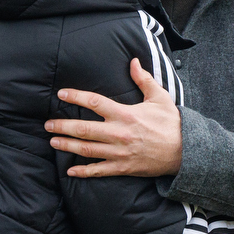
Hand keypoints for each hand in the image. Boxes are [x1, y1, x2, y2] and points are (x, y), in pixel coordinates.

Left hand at [47, 58, 182, 177]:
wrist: (186, 152)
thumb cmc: (172, 124)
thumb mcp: (160, 98)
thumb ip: (143, 79)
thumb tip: (133, 61)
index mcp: (126, 114)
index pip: (94, 102)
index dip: (75, 97)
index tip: (61, 94)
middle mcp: (119, 133)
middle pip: (84, 129)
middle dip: (62, 125)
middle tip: (47, 124)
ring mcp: (119, 152)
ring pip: (86, 150)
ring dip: (67, 145)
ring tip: (53, 141)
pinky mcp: (123, 168)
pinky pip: (99, 171)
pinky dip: (83, 172)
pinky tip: (70, 171)